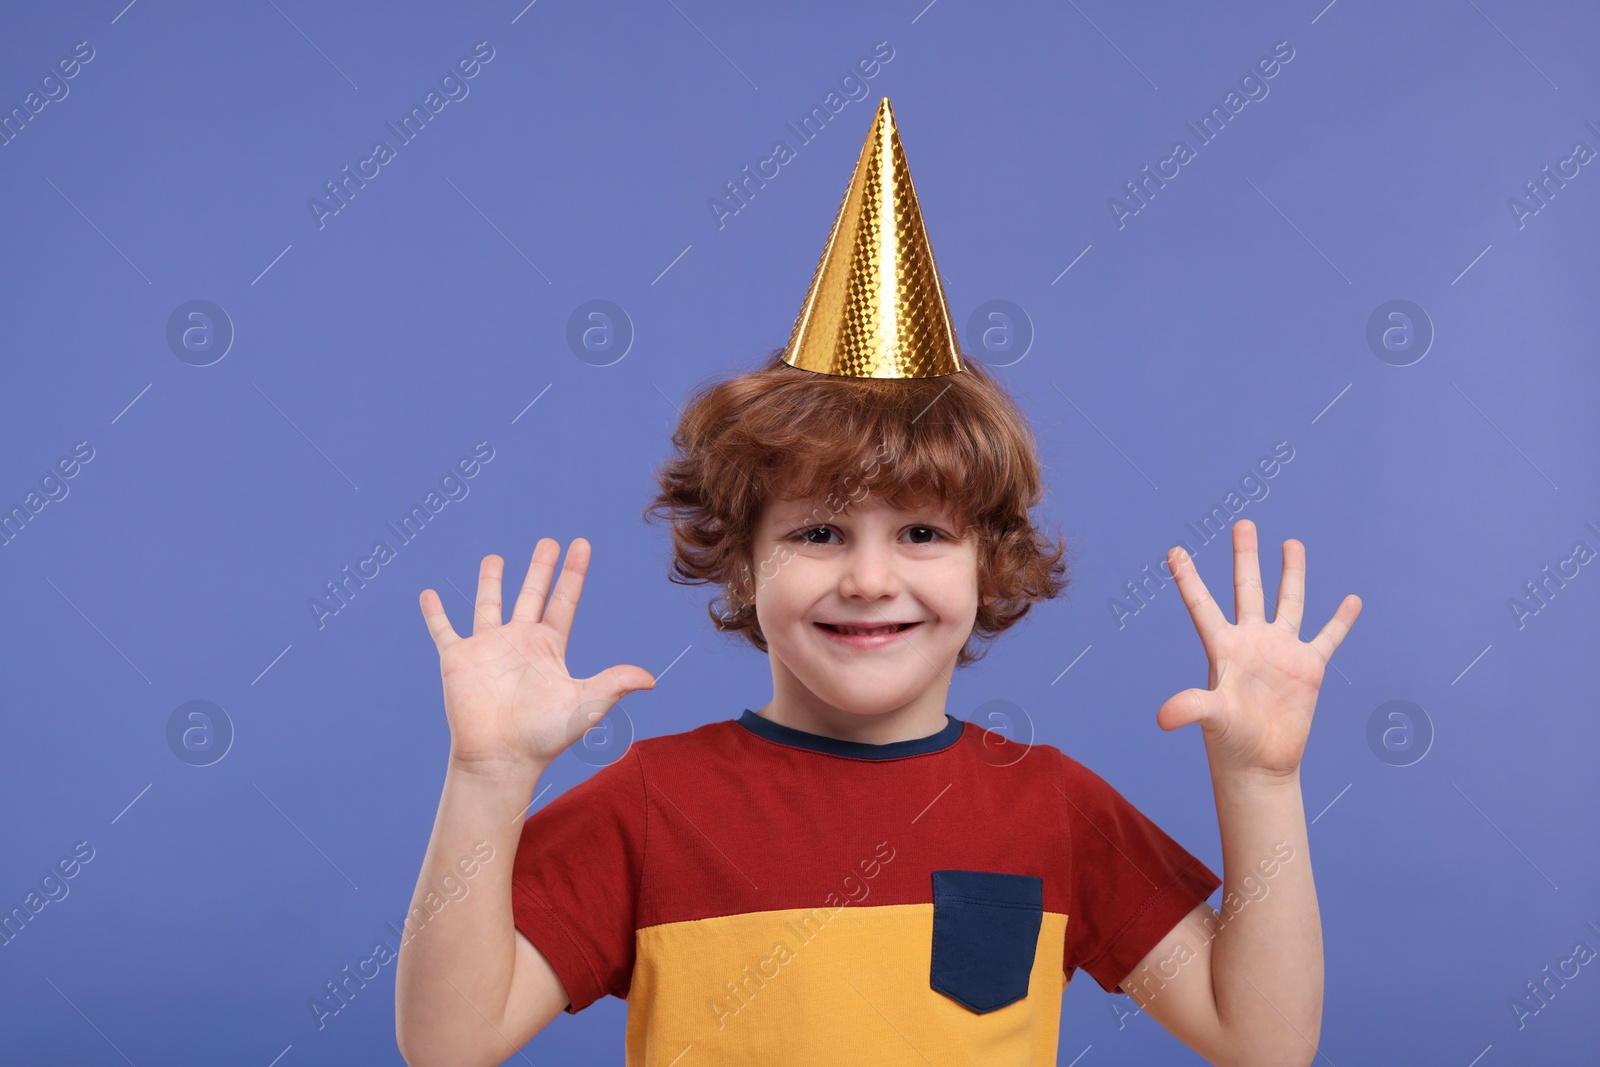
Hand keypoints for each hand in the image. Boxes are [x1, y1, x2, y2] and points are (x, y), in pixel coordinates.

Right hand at [418, 538, 655, 776]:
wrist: (500, 759)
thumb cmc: (543, 737)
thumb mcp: (585, 705)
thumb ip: (614, 684)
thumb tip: (652, 679)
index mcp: (549, 647)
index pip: (564, 600)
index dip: (573, 573)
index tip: (582, 544)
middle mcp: (519, 642)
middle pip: (532, 594)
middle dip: (540, 567)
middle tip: (548, 541)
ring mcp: (487, 648)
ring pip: (488, 604)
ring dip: (490, 581)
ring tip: (494, 556)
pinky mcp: (458, 659)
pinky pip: (443, 630)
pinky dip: (435, 613)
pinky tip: (429, 594)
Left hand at [1157, 519, 1360, 778]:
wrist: (1260, 764)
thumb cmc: (1229, 742)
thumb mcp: (1210, 719)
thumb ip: (1190, 709)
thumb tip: (1162, 717)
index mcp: (1223, 647)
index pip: (1202, 604)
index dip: (1188, 578)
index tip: (1174, 550)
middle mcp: (1252, 642)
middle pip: (1248, 589)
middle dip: (1246, 556)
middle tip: (1243, 523)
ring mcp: (1281, 652)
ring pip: (1288, 602)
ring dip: (1292, 573)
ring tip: (1292, 543)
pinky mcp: (1308, 668)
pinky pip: (1328, 637)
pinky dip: (1341, 619)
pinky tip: (1351, 599)